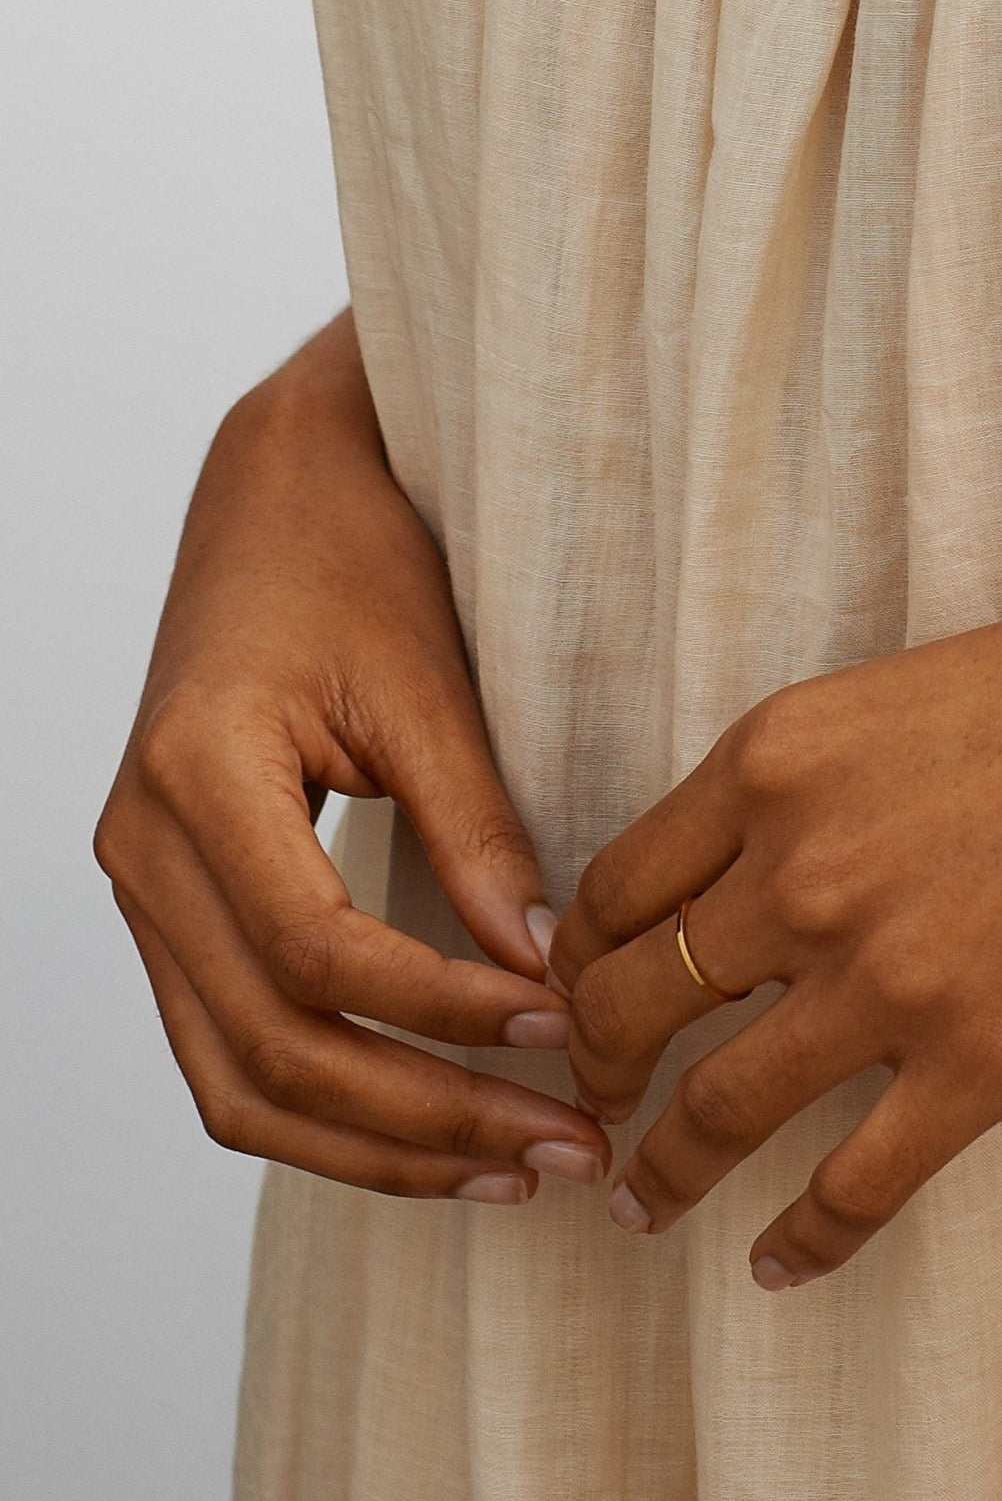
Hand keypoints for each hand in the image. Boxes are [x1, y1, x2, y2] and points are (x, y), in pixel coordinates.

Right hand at [95, 310, 609, 1203]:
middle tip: (565, 1148)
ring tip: (507, 1168)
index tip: (564, 1028)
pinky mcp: (178, 907)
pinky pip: (230, 1049)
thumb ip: (475, 832)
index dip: (445, 1012)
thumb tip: (539, 970)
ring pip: (239, 1083)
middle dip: (427, 1120)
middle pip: (271, 1049)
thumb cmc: (346, 560)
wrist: (274, 500)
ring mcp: (145, 889)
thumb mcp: (422, 685)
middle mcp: (142, 850)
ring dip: (375, 1144)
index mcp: (193, 776)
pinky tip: (427, 1127)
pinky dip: (327, 1107)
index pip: (316, 953)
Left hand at [547, 622, 1001, 1285]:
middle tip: (595, 1092)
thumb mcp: (845, 714)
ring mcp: (886, 978)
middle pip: (632, 1000)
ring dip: (663, 1171)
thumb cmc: (994, 715)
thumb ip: (753, 795)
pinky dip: (807, 1239)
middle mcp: (802, 877)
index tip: (574, 988)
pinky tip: (774, 1263)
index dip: (573, 957)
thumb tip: (677, 884)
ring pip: (719, 1108)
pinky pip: (860, 1182)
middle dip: (593, 1063)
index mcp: (763, 772)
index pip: (613, 889)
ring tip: (636, 1203)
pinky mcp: (976, 1059)